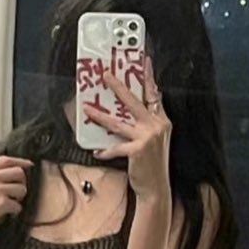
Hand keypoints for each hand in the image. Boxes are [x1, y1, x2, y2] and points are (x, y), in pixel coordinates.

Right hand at [0, 155, 29, 243]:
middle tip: (16, 192)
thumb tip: (8, 173)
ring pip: (21, 189)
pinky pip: (18, 206)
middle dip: (21, 182)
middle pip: (18, 172)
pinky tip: (6, 214)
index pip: (6, 160)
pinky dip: (14, 211)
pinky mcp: (1, 203)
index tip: (29, 165)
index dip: (20, 161)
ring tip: (10, 204)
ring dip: (19, 198)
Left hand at [86, 61, 170, 203]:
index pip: (154, 95)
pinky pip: (115, 147)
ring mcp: (147, 137)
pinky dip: (106, 151)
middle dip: (118, 86)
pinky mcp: (137, 149)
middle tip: (106, 75)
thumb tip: (125, 114)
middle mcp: (156, 125)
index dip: (149, 77)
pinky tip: (98, 152)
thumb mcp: (153, 140)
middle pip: (134, 101)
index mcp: (161, 121)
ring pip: (118, 122)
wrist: (156, 187)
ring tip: (87, 108)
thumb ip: (144, 125)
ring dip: (100, 116)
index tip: (145, 61)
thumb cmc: (152, 164)